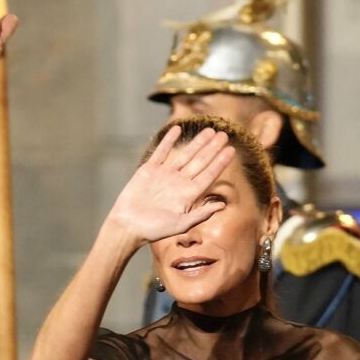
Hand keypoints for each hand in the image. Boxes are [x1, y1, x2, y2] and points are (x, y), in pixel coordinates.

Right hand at [104, 124, 235, 245]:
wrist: (128, 225)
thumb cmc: (154, 230)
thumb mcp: (181, 224)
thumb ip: (201, 214)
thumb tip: (222, 206)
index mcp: (188, 195)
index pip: (209, 175)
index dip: (220, 162)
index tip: (231, 150)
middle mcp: (179, 182)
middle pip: (200, 161)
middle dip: (212, 148)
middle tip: (224, 135)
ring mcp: (164, 175)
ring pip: (184, 154)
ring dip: (196, 142)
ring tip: (209, 131)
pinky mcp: (149, 170)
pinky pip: (161, 152)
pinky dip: (168, 140)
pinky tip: (177, 129)